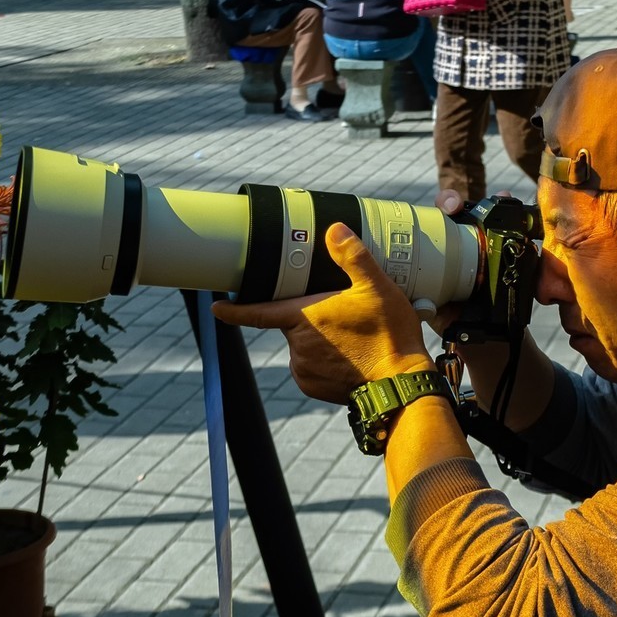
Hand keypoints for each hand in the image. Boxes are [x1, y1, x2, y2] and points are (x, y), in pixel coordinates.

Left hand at [212, 223, 434, 403]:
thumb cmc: (389, 334)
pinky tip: (350, 360)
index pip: (257, 312)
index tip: (216, 307)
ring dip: (320, 342)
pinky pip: (311, 368)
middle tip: (346, 320)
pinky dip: (325, 363)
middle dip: (312, 319)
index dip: (234, 310)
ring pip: (304, 346)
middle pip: (293, 324)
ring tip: (354, 342)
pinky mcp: (313, 386)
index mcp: (304, 317)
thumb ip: (353, 257)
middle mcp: (297, 345)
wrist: (400, 382)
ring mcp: (303, 368)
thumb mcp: (377, 288)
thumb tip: (335, 229)